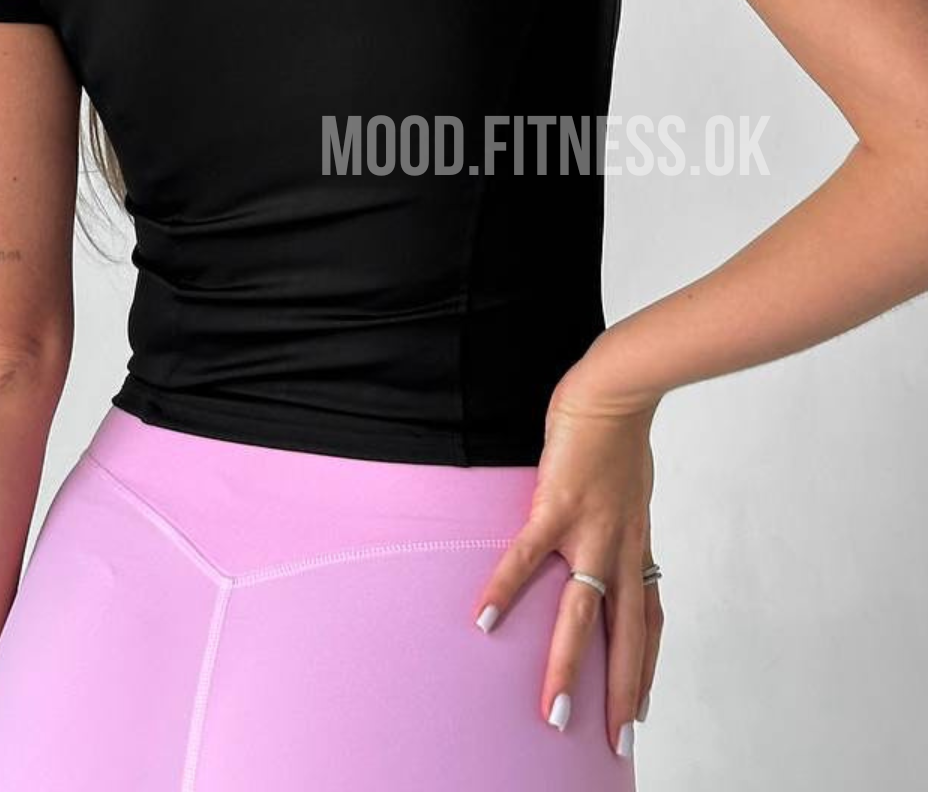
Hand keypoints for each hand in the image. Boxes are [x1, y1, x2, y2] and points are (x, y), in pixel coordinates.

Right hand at [471, 342, 663, 755]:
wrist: (618, 390)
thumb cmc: (619, 431)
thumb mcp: (632, 487)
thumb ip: (619, 516)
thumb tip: (606, 527)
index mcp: (636, 543)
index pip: (649, 619)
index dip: (646, 666)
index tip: (641, 709)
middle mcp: (621, 547)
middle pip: (626, 634)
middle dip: (621, 692)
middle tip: (615, 743)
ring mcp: (591, 529)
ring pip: (582, 613)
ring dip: (567, 665)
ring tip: (553, 712)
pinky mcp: (558, 506)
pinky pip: (528, 557)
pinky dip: (506, 587)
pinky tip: (483, 617)